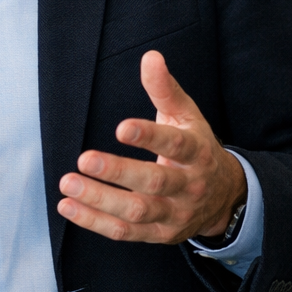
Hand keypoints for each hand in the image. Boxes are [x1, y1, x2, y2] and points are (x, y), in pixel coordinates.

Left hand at [58, 50, 245, 243]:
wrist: (224, 197)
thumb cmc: (197, 148)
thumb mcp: (188, 116)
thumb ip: (165, 89)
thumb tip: (150, 57)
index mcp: (197, 152)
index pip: (175, 145)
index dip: (149, 137)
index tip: (121, 127)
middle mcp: (188, 185)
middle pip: (154, 182)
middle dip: (118, 172)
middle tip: (84, 159)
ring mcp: (174, 213)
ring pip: (136, 212)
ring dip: (100, 199)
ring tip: (68, 183)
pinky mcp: (159, 234)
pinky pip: (125, 232)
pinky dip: (94, 222)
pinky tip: (68, 206)